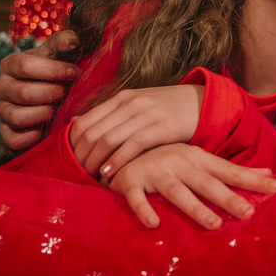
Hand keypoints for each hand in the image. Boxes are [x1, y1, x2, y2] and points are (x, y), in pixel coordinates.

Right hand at [0, 29, 81, 150]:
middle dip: (50, 94)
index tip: (75, 72)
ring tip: (57, 111)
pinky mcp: (6, 131)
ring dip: (42, 114)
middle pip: (22, 93)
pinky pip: (12, 139)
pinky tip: (45, 131)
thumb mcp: (59, 53)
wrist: (53, 95)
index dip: (53, 70)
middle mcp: (2, 87)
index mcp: (11, 64)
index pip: (24, 66)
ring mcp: (2, 110)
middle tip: (66, 93)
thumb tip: (73, 41)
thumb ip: (65, 42)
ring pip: (15, 116)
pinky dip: (29, 137)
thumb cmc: (56, 71)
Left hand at [69, 84, 204, 177]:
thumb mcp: (138, 107)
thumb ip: (111, 115)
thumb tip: (78, 124)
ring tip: (91, 177)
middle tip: (78, 175)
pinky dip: (117, 160)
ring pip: (108, 139)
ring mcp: (146, 114)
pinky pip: (132, 144)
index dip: (73, 146)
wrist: (204, 102)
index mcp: (121, 98)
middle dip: (81, 157)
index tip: (71, 163)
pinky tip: (110, 172)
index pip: (84, 122)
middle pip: (92, 133)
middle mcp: (130, 103)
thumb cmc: (169, 110)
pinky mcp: (162, 126)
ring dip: (95, 162)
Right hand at [106, 144, 275, 229]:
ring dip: (195, 208)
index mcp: (199, 159)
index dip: (255, 180)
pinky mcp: (130, 182)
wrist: (120, 147)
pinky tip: (154, 224)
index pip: (232, 172)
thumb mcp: (201, 161)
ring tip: (214, 226)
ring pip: (177, 192)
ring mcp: (156, 171)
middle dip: (229, 198)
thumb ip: (232, 170)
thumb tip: (268, 172)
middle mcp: (180, 163)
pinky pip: (137, 198)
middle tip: (249, 213)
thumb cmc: (169, 160)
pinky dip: (144, 210)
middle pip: (208, 183)